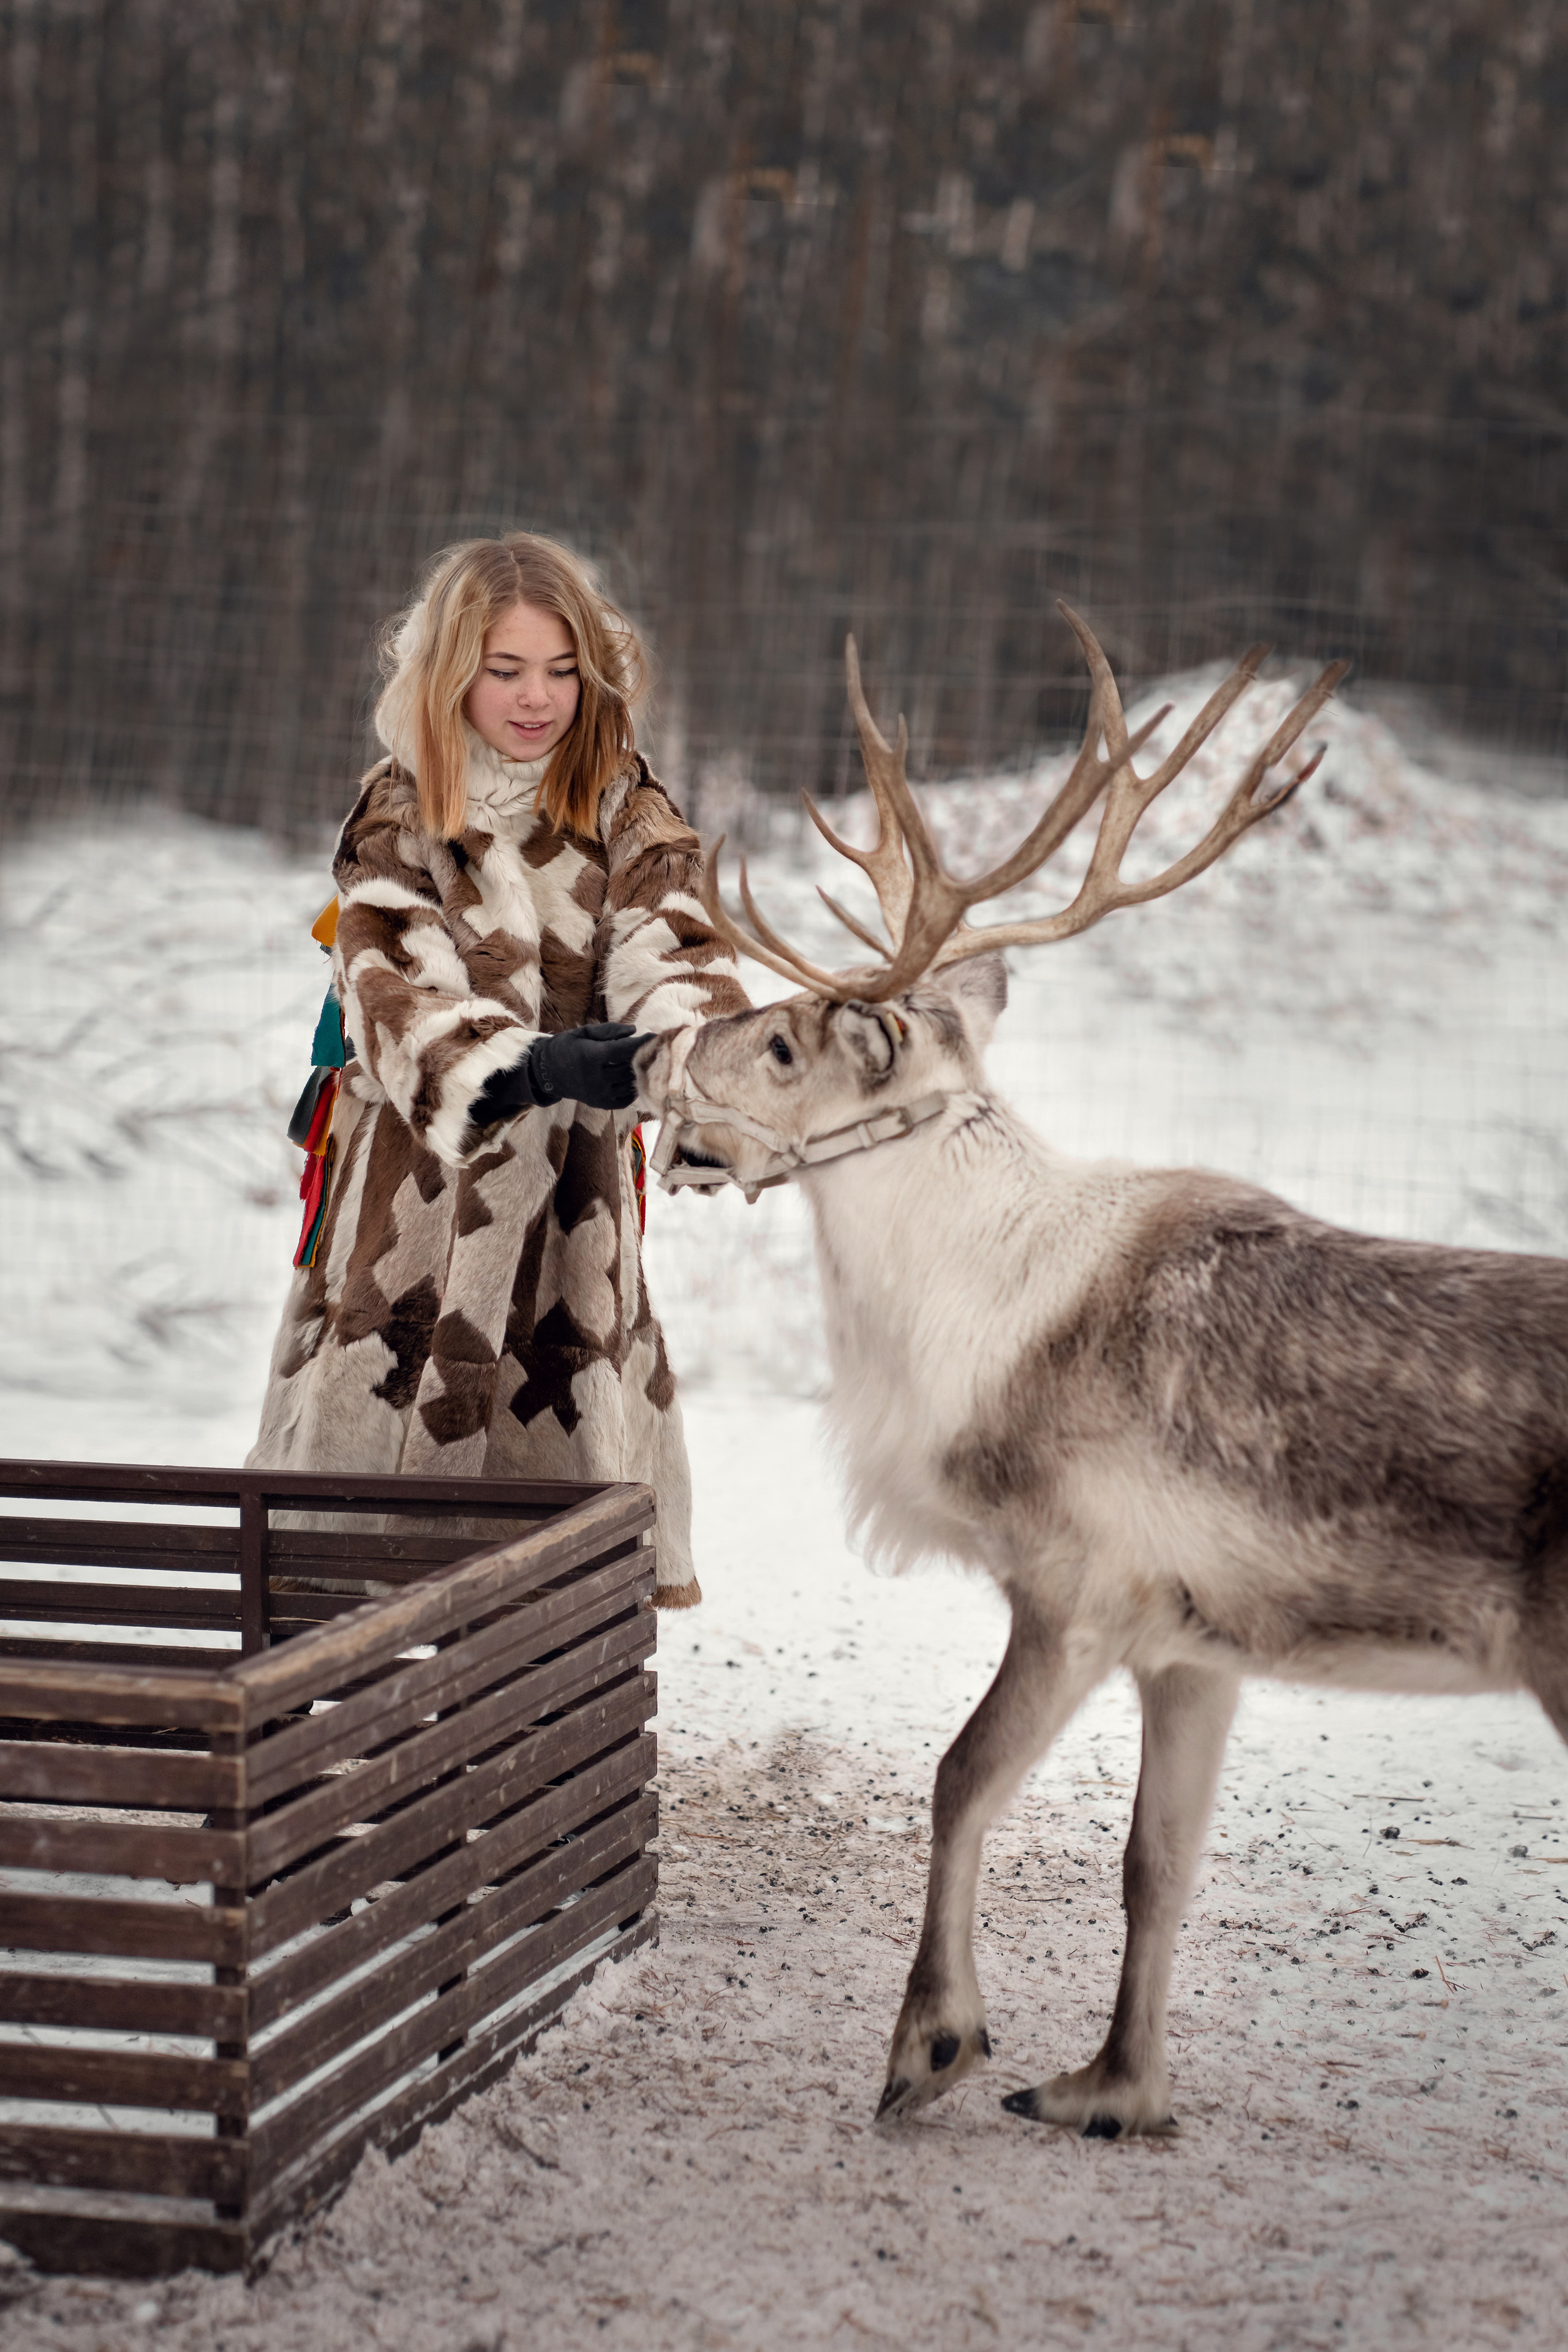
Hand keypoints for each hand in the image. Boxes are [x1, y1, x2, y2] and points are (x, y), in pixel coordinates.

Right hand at [526, 1022, 655, 1110]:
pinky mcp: (601, 1104)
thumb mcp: (584, 1032)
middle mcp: (595, 1078)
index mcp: (590, 1057)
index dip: (641, 1043)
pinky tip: (633, 1076)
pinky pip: (626, 1098)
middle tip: (653, 1047)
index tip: (654, 1036)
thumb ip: (609, 1030)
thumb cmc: (568, 1047)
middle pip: (629, 1067)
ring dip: (640, 1071)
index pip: (623, 1050)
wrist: (549, 1073)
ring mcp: (598, 1094)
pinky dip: (633, 1087)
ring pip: (630, 1083)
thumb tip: (634, 1030)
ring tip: (646, 1060)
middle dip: (643, 1056)